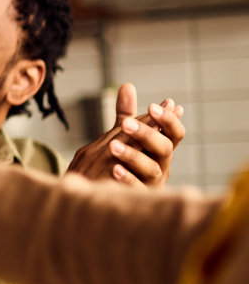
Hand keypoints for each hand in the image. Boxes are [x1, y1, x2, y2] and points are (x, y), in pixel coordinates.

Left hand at [67, 83, 184, 187]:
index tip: (152, 105)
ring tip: (111, 146)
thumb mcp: (126, 138)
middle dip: (148, 134)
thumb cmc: (125, 163)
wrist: (109, 194)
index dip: (167, 120)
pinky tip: (113, 169)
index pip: (174, 133)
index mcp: (161, 150)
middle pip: (164, 148)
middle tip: (125, 123)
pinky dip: (126, 178)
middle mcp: (162, 166)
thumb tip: (127, 85)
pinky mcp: (138, 198)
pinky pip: (136, 189)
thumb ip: (128, 115)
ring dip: (133, 155)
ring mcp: (151, 184)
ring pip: (150, 168)